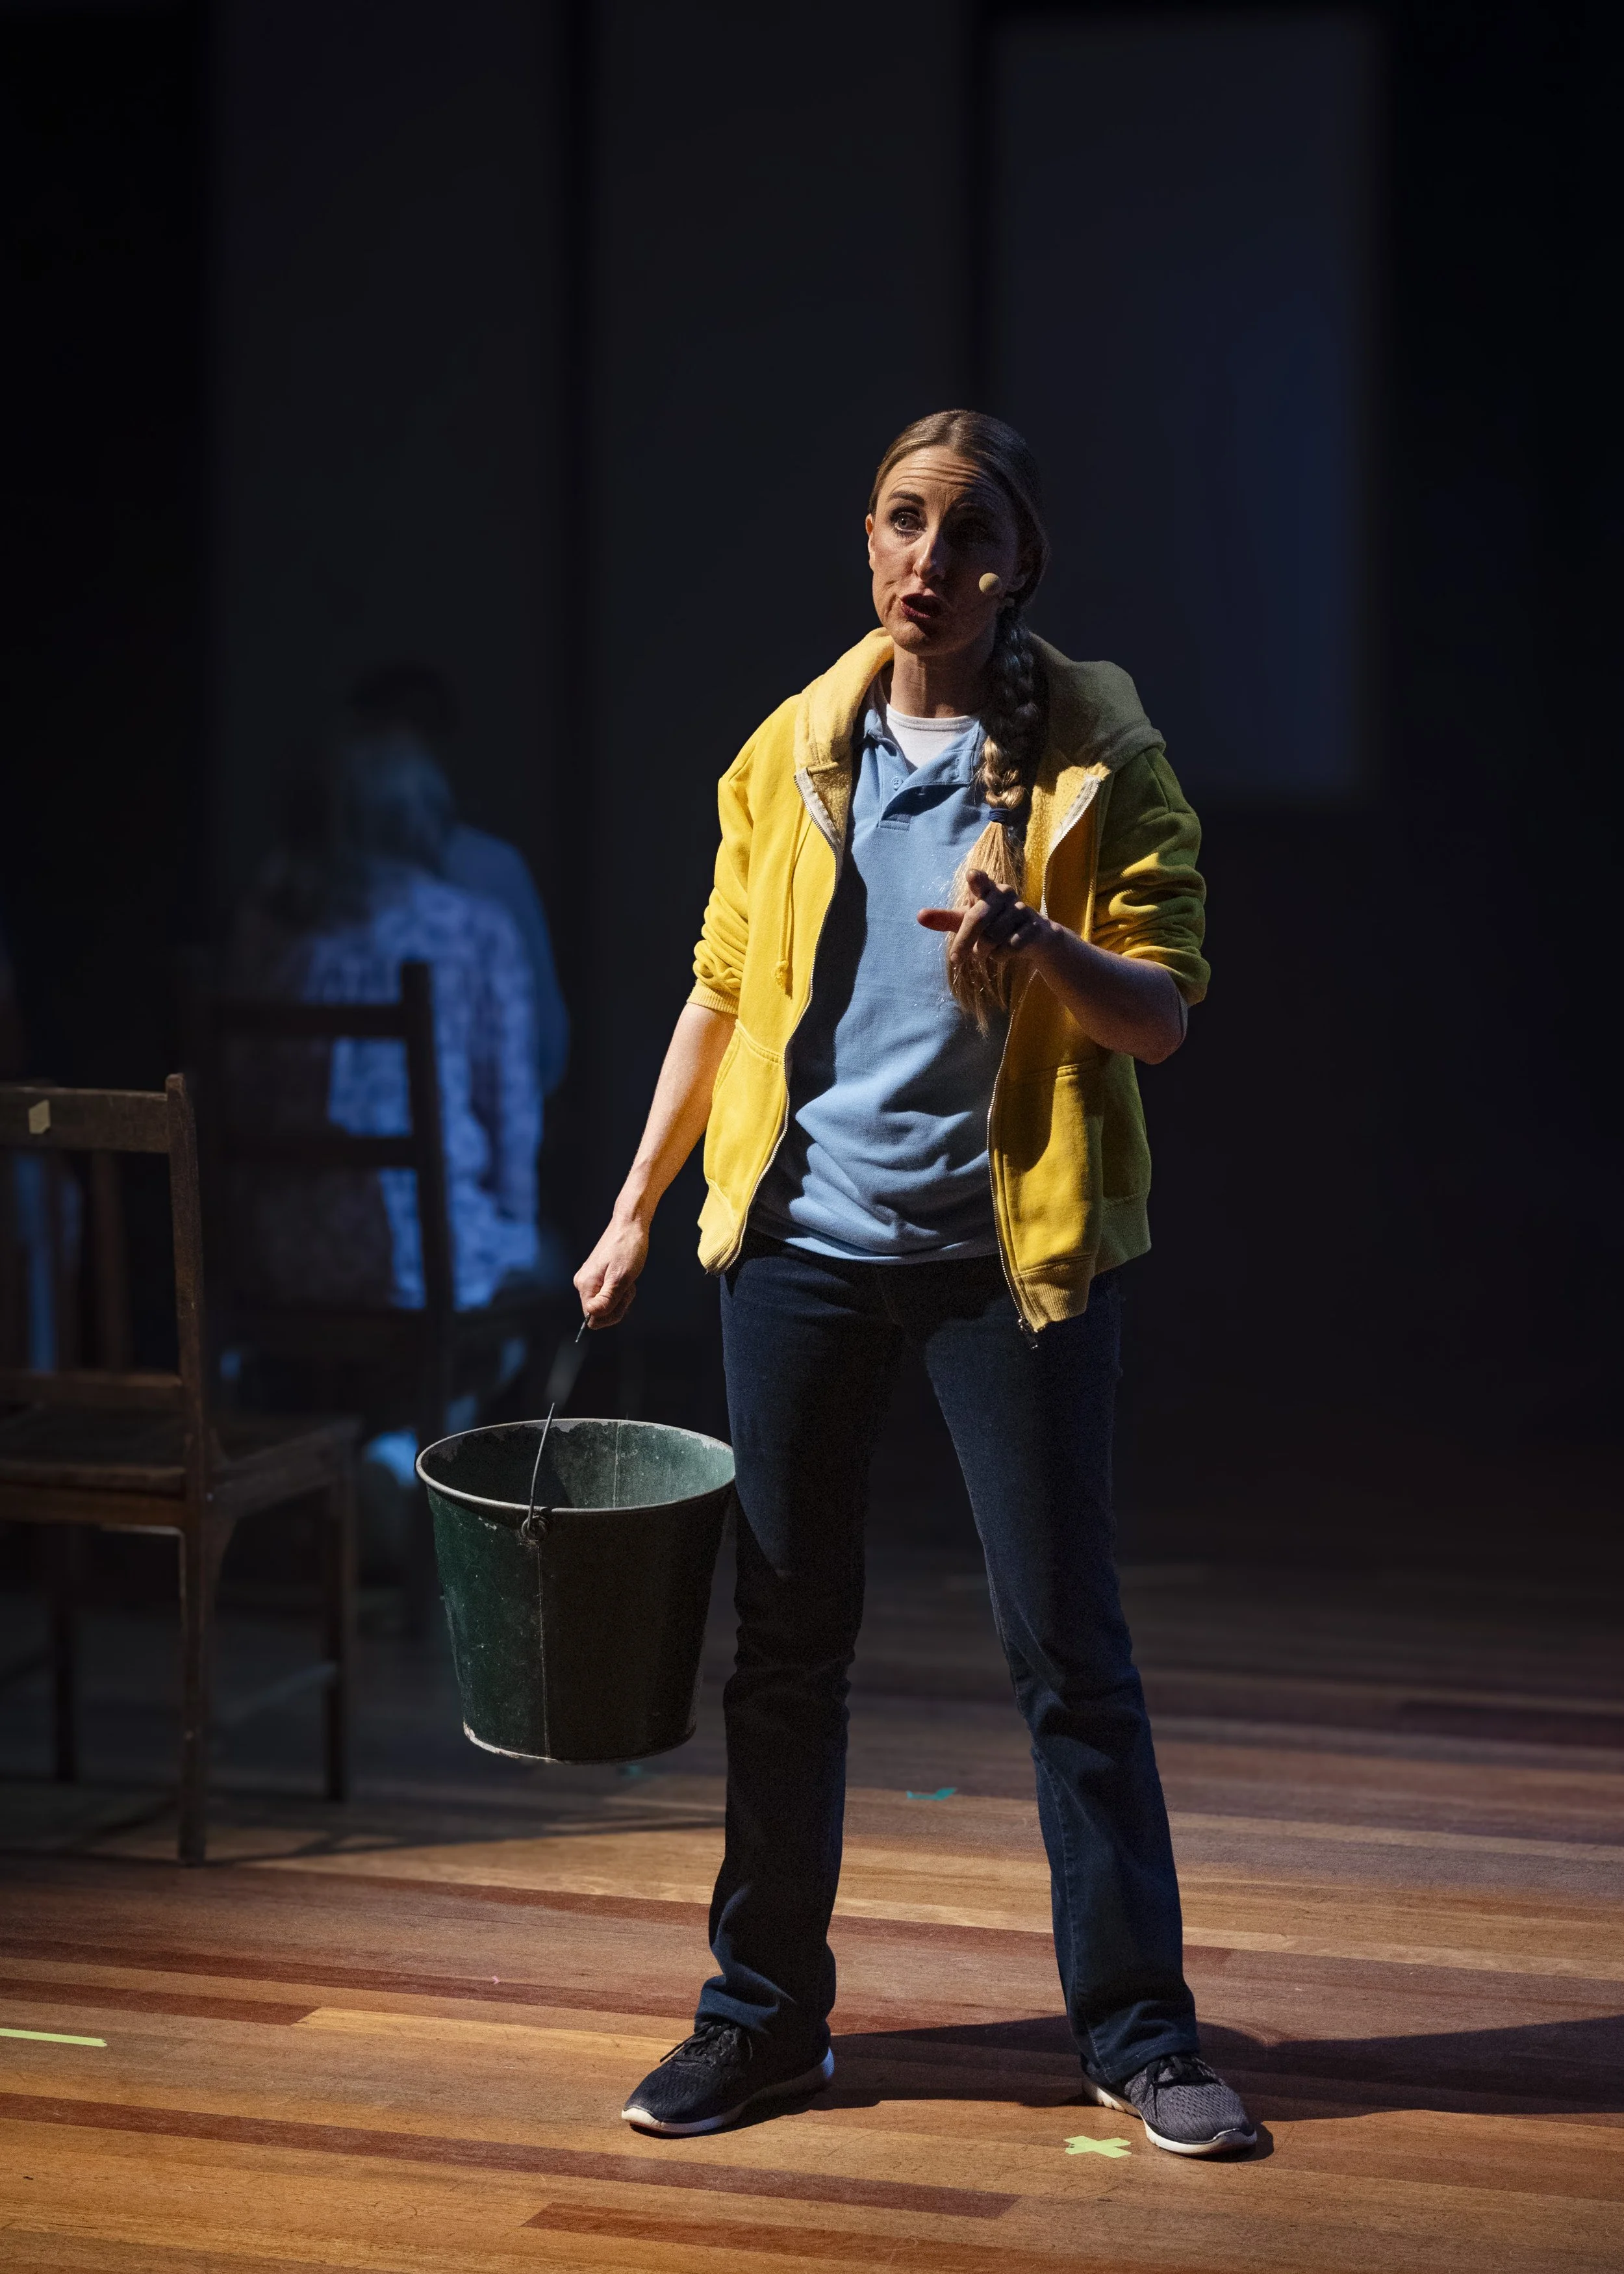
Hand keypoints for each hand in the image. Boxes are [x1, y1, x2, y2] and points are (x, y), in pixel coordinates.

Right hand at [573, 1214, 648, 1328]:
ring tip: (627, 1278)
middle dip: (618, 1304)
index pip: (592, 1318)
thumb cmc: (627, 1248)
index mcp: (585, 1284)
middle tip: (627, 1285)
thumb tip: (592, 1316)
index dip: (611, 1314)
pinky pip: (608, 1293)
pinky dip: (620, 1289)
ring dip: (621, 1296)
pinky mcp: (597, 1275)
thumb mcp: (621, 1278)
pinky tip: (625, 1276)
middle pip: (600, 1312)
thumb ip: (607, 1300)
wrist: (629, 1225)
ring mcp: (590, 1279)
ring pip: (606, 1303)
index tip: (622, 1297)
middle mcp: (583, 1283)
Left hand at [917, 867, 1050, 984]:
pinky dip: (1001, 956)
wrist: (1033, 937)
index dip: (976, 880)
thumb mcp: (967, 921)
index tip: (971, 876)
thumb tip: (919, 916)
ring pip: (992, 937)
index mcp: (986, 889)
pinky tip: (1004, 951)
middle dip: (964, 942)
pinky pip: (1010, 947)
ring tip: (987, 949)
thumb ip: (945, 919)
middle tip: (956, 959)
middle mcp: (1004, 894)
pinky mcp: (1034, 926)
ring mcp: (1022, 908)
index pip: (980, 880)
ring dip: (984, 951)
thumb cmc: (993, 924)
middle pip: (978, 919)